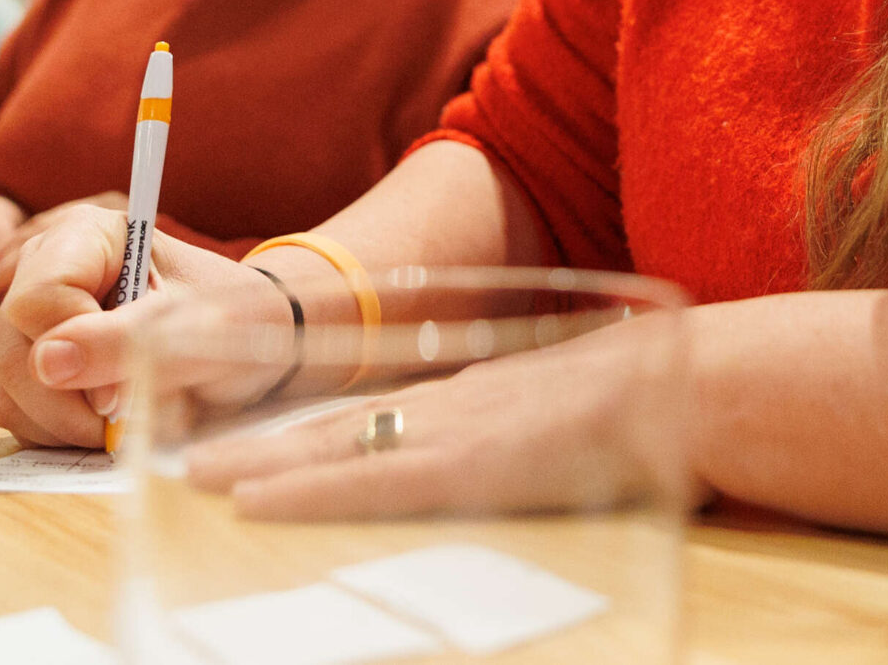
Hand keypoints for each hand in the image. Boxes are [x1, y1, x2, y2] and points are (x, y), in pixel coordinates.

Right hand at [0, 205, 273, 448]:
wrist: (245, 342)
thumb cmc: (232, 322)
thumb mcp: (196, 332)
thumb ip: (127, 342)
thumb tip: (49, 361)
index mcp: (87, 236)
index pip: (38, 302)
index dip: (74, 354)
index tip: (124, 386)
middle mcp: (45, 268)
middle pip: (14, 350)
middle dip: (68, 402)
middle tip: (128, 410)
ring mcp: (29, 317)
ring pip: (5, 386)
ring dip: (62, 423)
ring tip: (123, 414)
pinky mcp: (24, 360)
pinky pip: (9, 408)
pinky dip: (52, 431)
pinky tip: (99, 421)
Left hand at [184, 319, 696, 520]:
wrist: (693, 385)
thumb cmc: (659, 397)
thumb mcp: (585, 399)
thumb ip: (546, 418)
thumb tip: (542, 436)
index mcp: (483, 392)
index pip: (380, 411)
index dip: (315, 427)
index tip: (264, 437)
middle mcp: (454, 404)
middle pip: (338, 423)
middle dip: (263, 442)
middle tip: (194, 454)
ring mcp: (456, 433)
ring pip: (333, 448)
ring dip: (260, 464)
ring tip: (198, 475)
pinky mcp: (466, 468)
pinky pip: (366, 482)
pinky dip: (305, 490)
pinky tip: (257, 501)